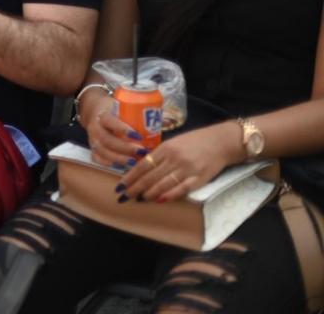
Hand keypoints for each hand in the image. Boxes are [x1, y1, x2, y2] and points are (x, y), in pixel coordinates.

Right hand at [83, 92, 148, 169]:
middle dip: (124, 147)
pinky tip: (121, 166)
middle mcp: (96, 128)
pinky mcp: (93, 149)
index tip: (138, 135)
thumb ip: (140, 115)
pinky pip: (98, 159)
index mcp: (104, 115)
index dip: (123, 129)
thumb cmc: (116, 113)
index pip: (110, 121)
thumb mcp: (124, 109)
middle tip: (140, 151)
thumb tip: (167, 121)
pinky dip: (108, 164)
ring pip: (103, 151)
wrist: (97, 113)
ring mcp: (92, 140)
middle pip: (107, 140)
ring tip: (134, 162)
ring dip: (119, 158)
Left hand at [120, 123, 237, 203]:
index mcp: (165, 148)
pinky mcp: (200, 178)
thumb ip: (159, 154)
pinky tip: (161, 200)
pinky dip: (170, 194)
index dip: (130, 176)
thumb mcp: (173, 142)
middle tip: (125, 196)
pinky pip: (182, 188)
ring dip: (150, 192)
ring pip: (164, 183)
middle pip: (151, 176)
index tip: (120, 185)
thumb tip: (142, 167)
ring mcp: (187, 169)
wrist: (221, 142)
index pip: (143, 165)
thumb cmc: (194, 142)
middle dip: (136, 187)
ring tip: (140, 198)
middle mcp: (174, 158)